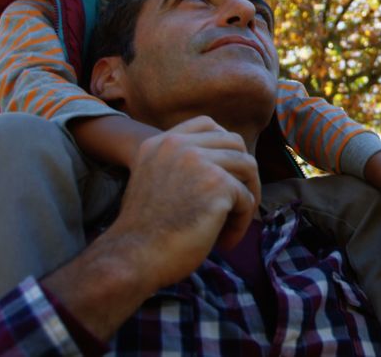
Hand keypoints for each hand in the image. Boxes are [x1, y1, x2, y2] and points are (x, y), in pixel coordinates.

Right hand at [111, 115, 260, 288]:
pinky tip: (225, 241)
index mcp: (160, 142)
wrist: (132, 257)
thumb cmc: (145, 232)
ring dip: (247, 197)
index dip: (225, 144)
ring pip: (248, 167)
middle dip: (242, 173)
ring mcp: (199, 162)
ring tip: (232, 223)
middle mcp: (179, 145)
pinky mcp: (217, 184)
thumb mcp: (154, 181)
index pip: (207, 123)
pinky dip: (242, 222)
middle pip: (235, 143)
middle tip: (236, 204)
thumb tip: (226, 164)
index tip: (226, 170)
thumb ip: (181, 165)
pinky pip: (247, 198)